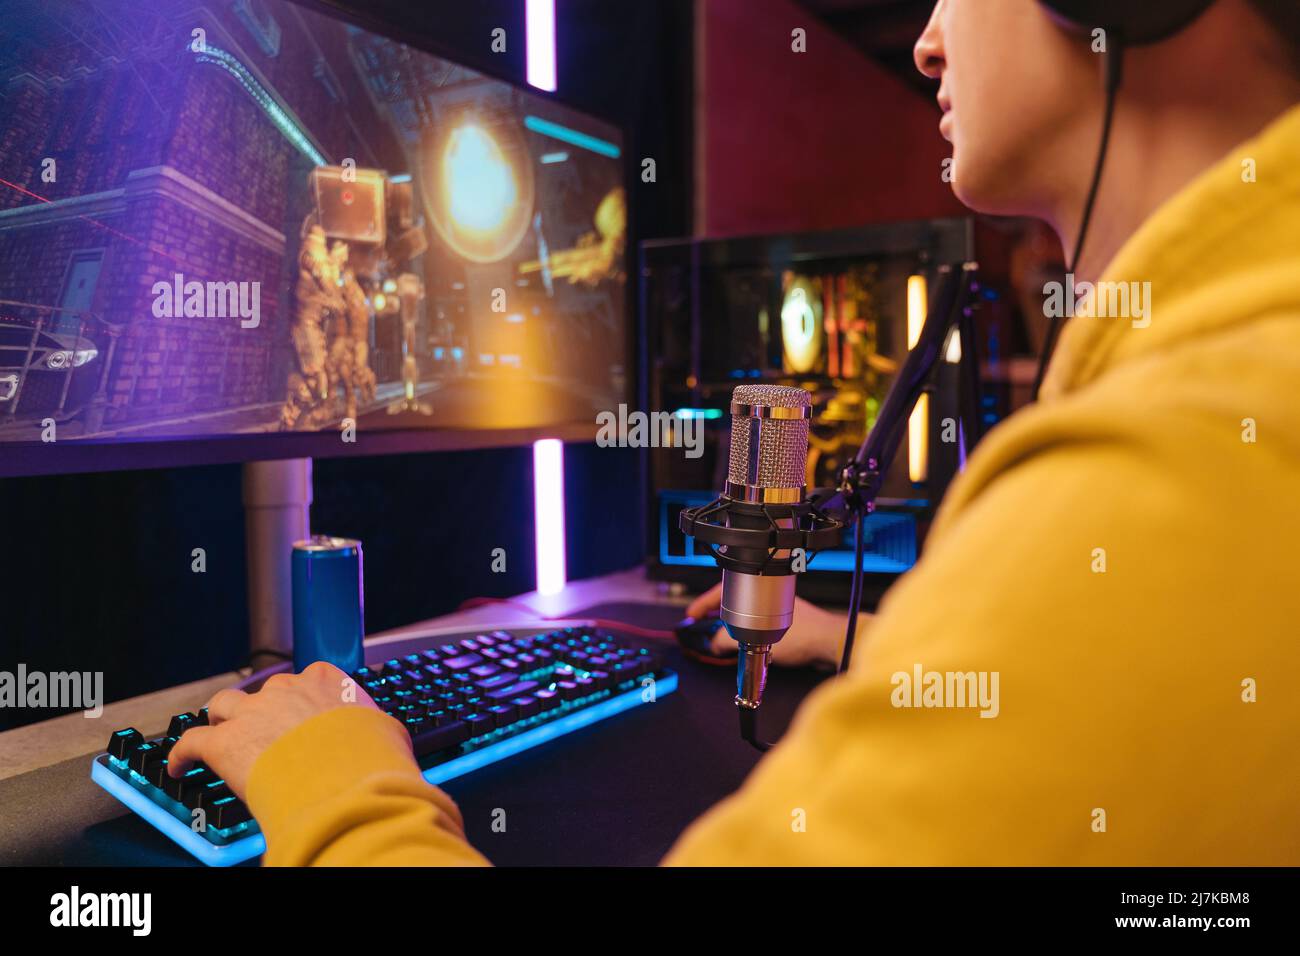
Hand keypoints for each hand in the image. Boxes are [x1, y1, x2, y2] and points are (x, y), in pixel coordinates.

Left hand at [167, 661, 386, 798]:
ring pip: (224, 706)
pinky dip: (183, 755)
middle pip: (265, 691)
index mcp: (326, 681)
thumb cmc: (370, 754)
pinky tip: (180, 767)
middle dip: (264, 710)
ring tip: (222, 736)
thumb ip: (379, 729)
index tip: (304, 711)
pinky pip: (192, 742)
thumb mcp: (388, 733)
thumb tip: (388, 739)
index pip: (310, 677)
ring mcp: (253, 713)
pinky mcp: (224, 743)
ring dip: (223, 721)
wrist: (345, 774)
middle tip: (268, 733)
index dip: (303, 698)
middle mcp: (287, 689)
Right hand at [684, 582, 869, 668]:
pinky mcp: (789, 624)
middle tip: (703, 624)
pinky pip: (761, 626)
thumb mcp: (759, 639)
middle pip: (735, 602)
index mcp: (763, 591)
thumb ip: (730, 640)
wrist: (832, 643)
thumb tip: (714, 644)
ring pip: (748, 615)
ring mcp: (780, 610)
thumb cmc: (806, 635)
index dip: (705, 602)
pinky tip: (747, 644)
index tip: (692, 613)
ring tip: (723, 637)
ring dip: (734, 625)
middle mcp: (770, 597)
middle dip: (717, 612)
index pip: (726, 591)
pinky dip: (749, 633)